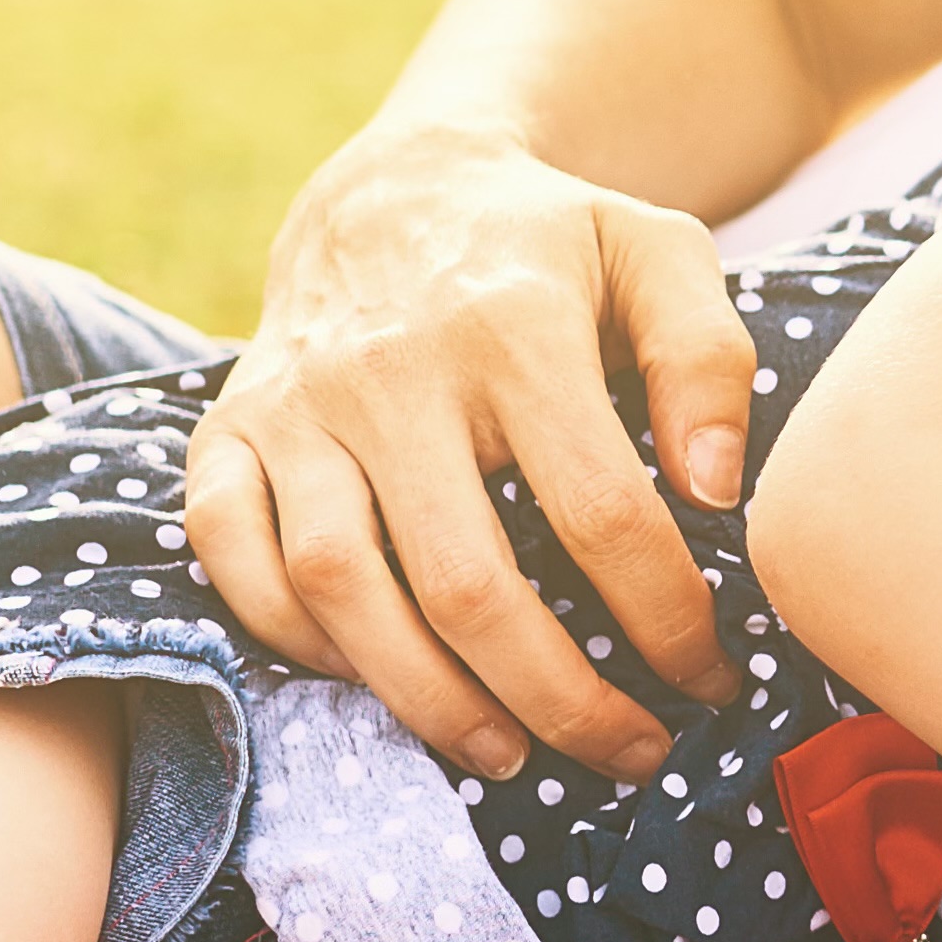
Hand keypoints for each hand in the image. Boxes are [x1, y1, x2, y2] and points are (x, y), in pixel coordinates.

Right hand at [194, 120, 759, 780]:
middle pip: (467, 583)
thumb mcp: (657, 254)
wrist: (394, 188)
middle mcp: (390, 370)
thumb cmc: (548, 244)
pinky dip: (293, 635)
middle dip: (559, 697)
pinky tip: (376, 676)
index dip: (665, 618)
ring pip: (340, 588)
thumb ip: (708, 358)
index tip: (709, 674)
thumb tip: (715, 492)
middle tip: (629, 750)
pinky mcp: (226, 427)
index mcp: (514, 326)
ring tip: (509, 754)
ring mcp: (295, 403)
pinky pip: (231, 556)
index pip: (602, 513)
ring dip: (428, 698)